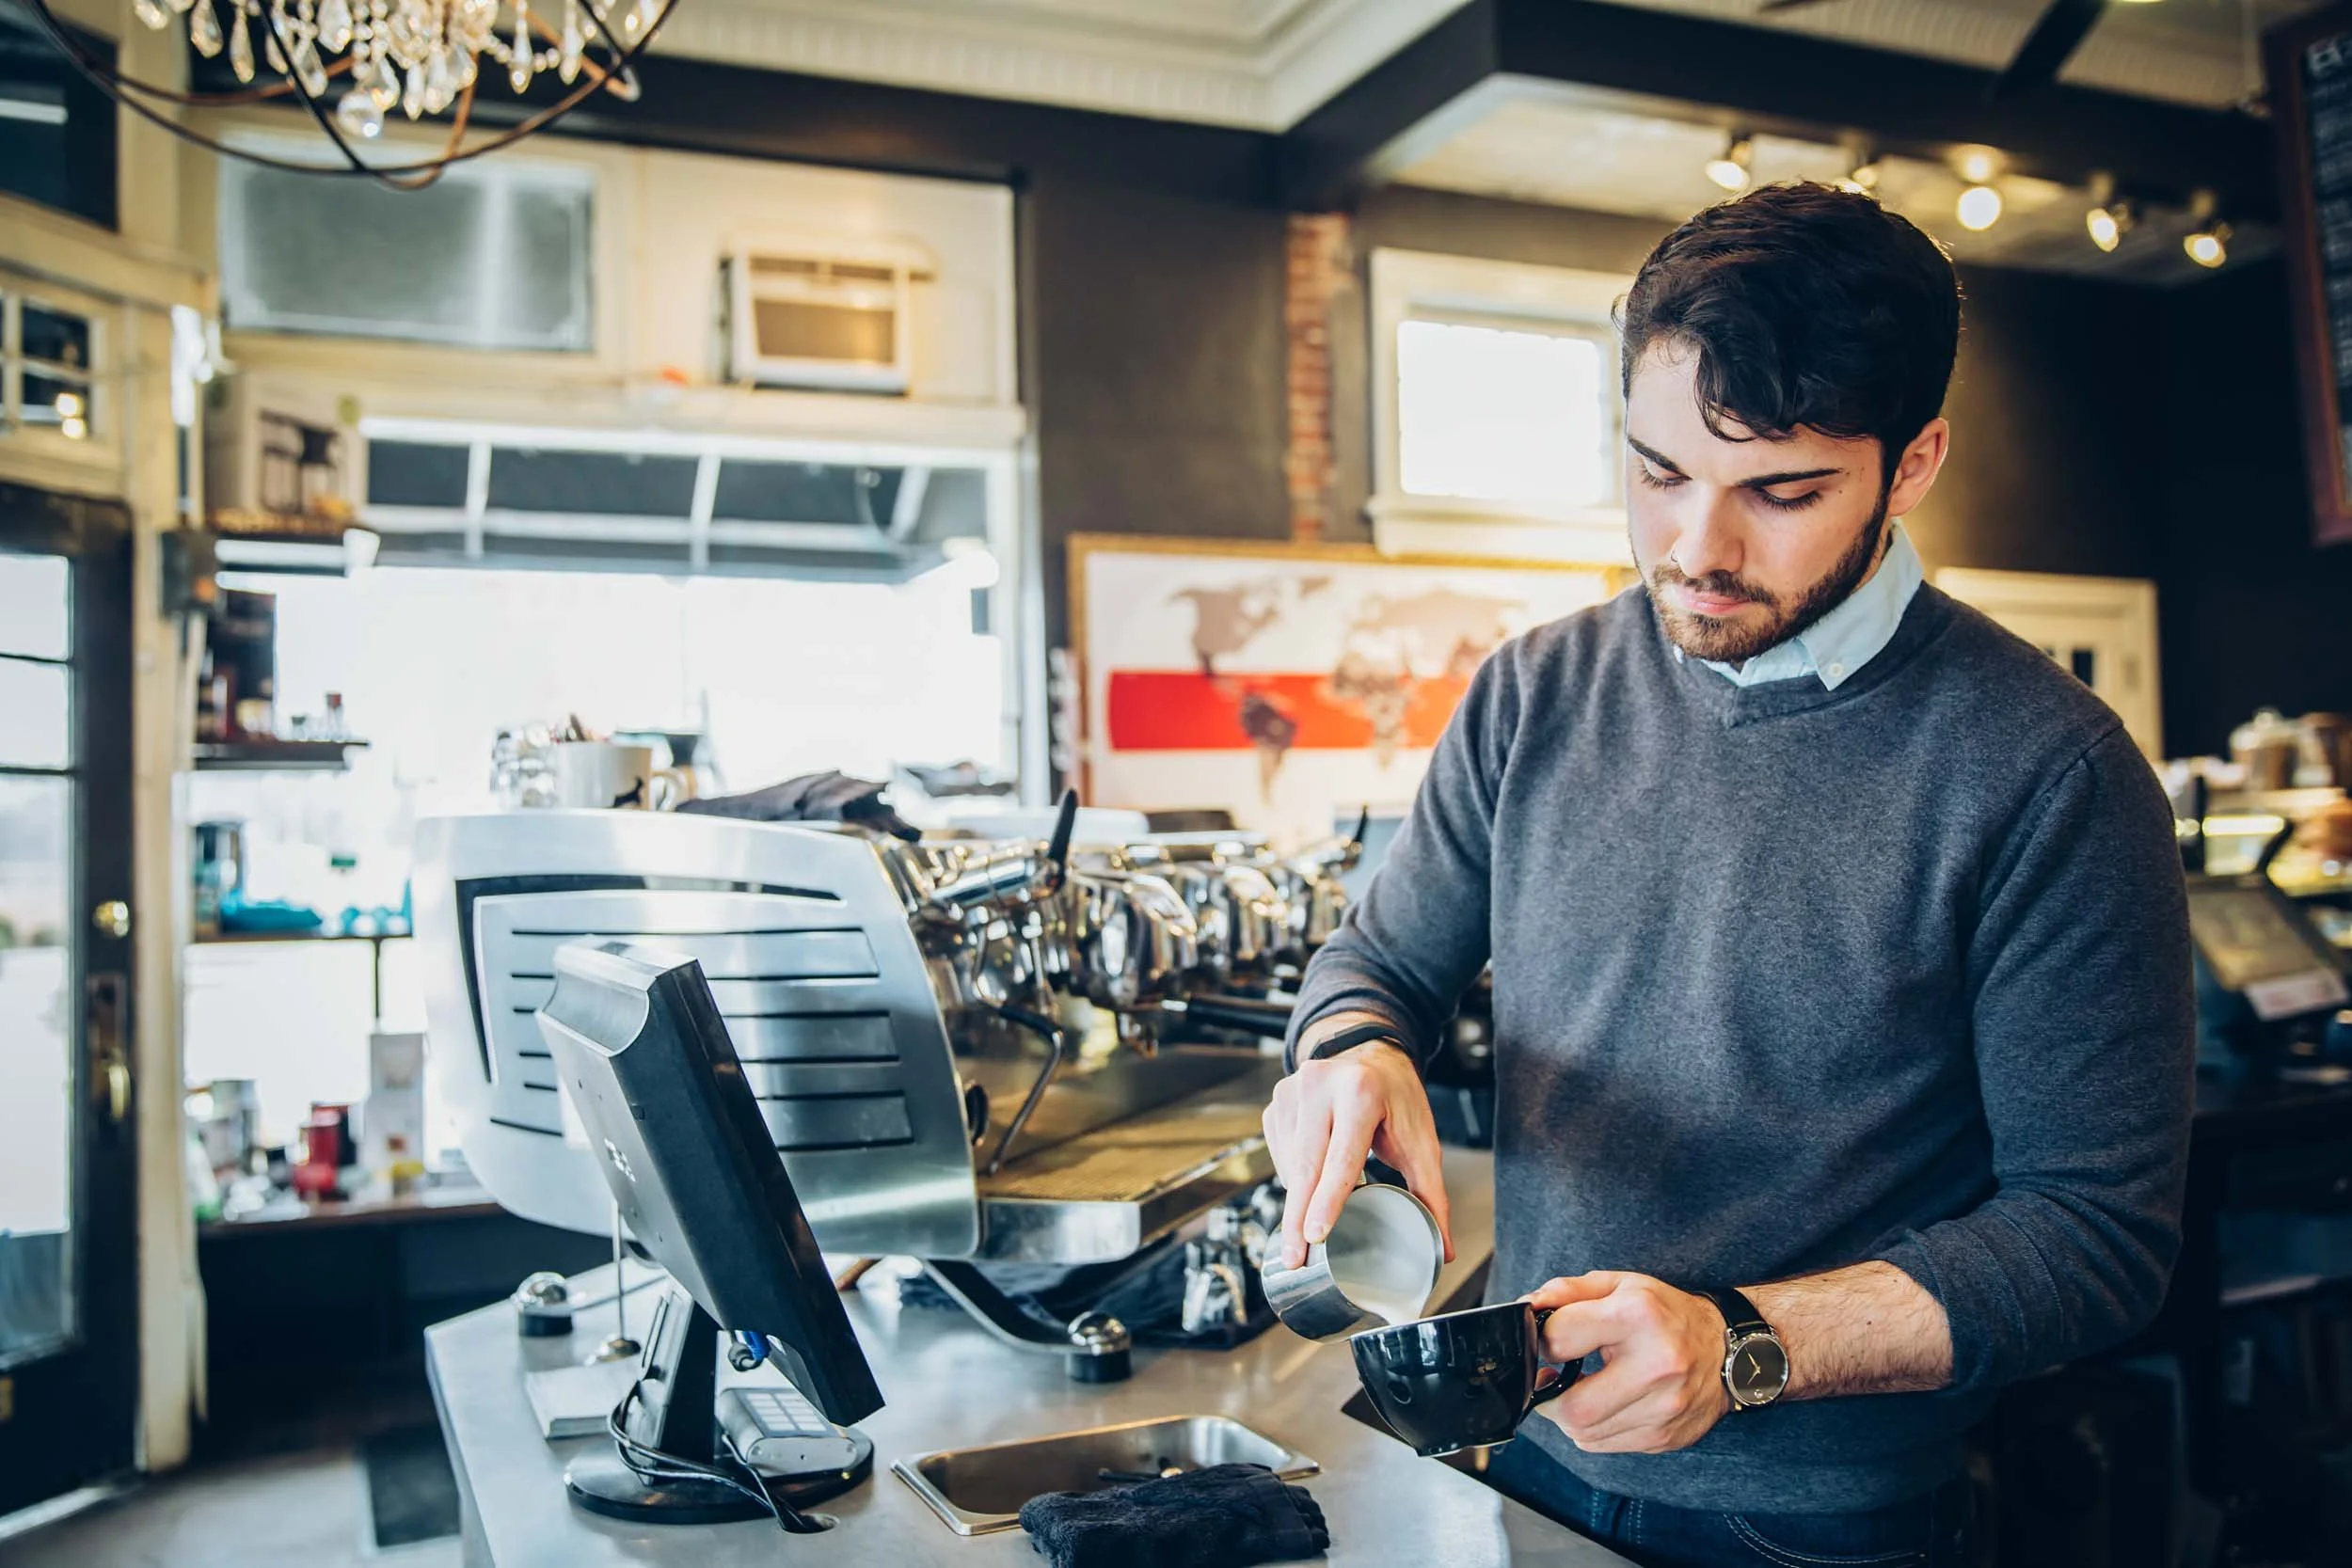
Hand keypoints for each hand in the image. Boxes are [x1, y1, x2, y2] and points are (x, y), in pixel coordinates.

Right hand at [1262, 1039, 1452, 1269]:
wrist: (1371, 1053)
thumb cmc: (1398, 1100)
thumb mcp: (1422, 1141)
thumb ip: (1432, 1195)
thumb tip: (1443, 1249)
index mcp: (1360, 1092)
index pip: (1341, 1157)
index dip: (1328, 1200)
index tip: (1314, 1235)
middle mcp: (1321, 1086)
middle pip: (1306, 1165)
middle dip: (1298, 1217)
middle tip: (1294, 1258)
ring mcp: (1293, 1091)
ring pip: (1289, 1162)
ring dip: (1298, 1197)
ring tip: (1309, 1220)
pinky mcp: (1278, 1100)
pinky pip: (1279, 1152)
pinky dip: (1292, 1176)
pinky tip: (1308, 1182)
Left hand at [1528, 1272, 1731, 1453]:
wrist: (1730, 1350)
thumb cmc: (1667, 1314)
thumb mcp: (1621, 1285)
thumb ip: (1569, 1291)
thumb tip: (1528, 1308)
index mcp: (1638, 1316)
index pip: (1560, 1338)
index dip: (1542, 1340)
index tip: (1547, 1342)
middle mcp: (1655, 1366)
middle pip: (1572, 1407)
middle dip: (1548, 1397)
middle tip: (1551, 1379)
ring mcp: (1664, 1408)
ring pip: (1585, 1434)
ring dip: (1570, 1415)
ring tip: (1581, 1389)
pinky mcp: (1665, 1436)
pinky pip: (1606, 1446)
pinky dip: (1593, 1430)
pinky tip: (1605, 1405)